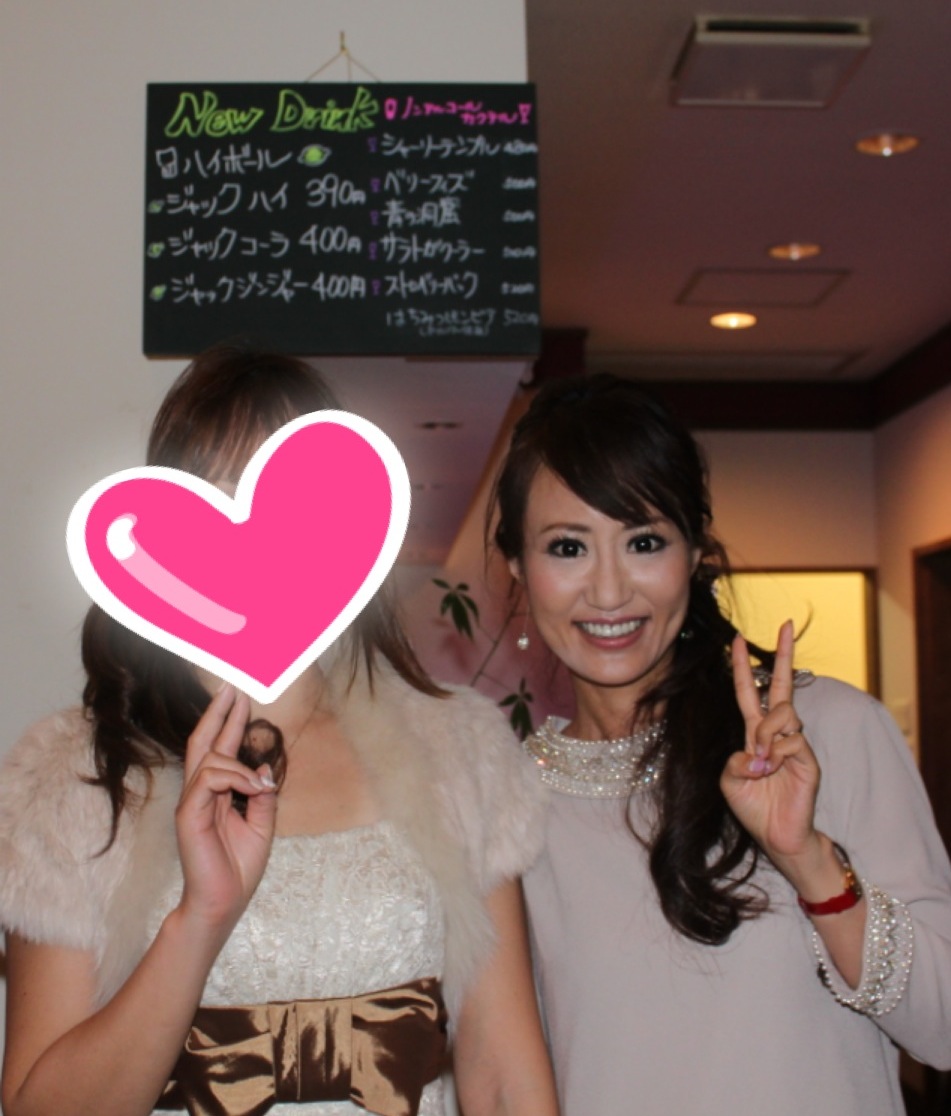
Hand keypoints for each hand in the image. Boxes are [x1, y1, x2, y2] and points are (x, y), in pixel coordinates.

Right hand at [175, 684, 277, 937]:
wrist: (223, 902)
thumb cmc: (239, 868)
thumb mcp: (262, 825)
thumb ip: (262, 795)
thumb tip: (263, 769)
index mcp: (218, 794)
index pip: (221, 749)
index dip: (230, 721)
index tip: (240, 696)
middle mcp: (201, 793)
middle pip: (203, 742)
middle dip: (218, 714)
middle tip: (231, 687)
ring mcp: (192, 802)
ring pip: (210, 759)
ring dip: (240, 762)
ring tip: (259, 785)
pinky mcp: (188, 814)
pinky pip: (209, 779)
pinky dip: (234, 777)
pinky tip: (251, 788)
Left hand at [720, 621, 821, 868]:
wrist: (777, 835)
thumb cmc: (754, 807)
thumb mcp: (729, 781)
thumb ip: (733, 761)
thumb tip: (754, 750)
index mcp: (754, 733)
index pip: (749, 692)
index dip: (743, 667)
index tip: (737, 639)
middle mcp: (776, 733)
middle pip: (781, 685)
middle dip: (784, 654)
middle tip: (787, 624)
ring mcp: (795, 743)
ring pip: (783, 713)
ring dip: (765, 734)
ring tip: (762, 762)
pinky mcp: (808, 759)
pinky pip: (792, 741)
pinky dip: (777, 754)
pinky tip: (773, 770)